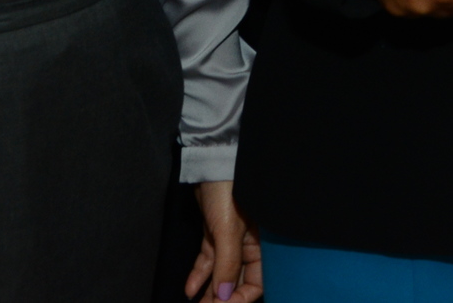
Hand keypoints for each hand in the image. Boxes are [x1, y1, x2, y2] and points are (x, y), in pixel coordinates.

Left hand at [185, 180, 262, 302]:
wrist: (213, 163)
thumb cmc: (229, 191)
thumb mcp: (228, 231)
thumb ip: (227, 265)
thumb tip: (222, 297)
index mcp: (263, 244)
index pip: (256, 282)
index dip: (239, 298)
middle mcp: (250, 245)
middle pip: (237, 281)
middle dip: (221, 298)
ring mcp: (231, 240)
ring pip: (220, 273)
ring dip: (208, 291)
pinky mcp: (215, 233)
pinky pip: (209, 260)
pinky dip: (199, 274)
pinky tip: (189, 289)